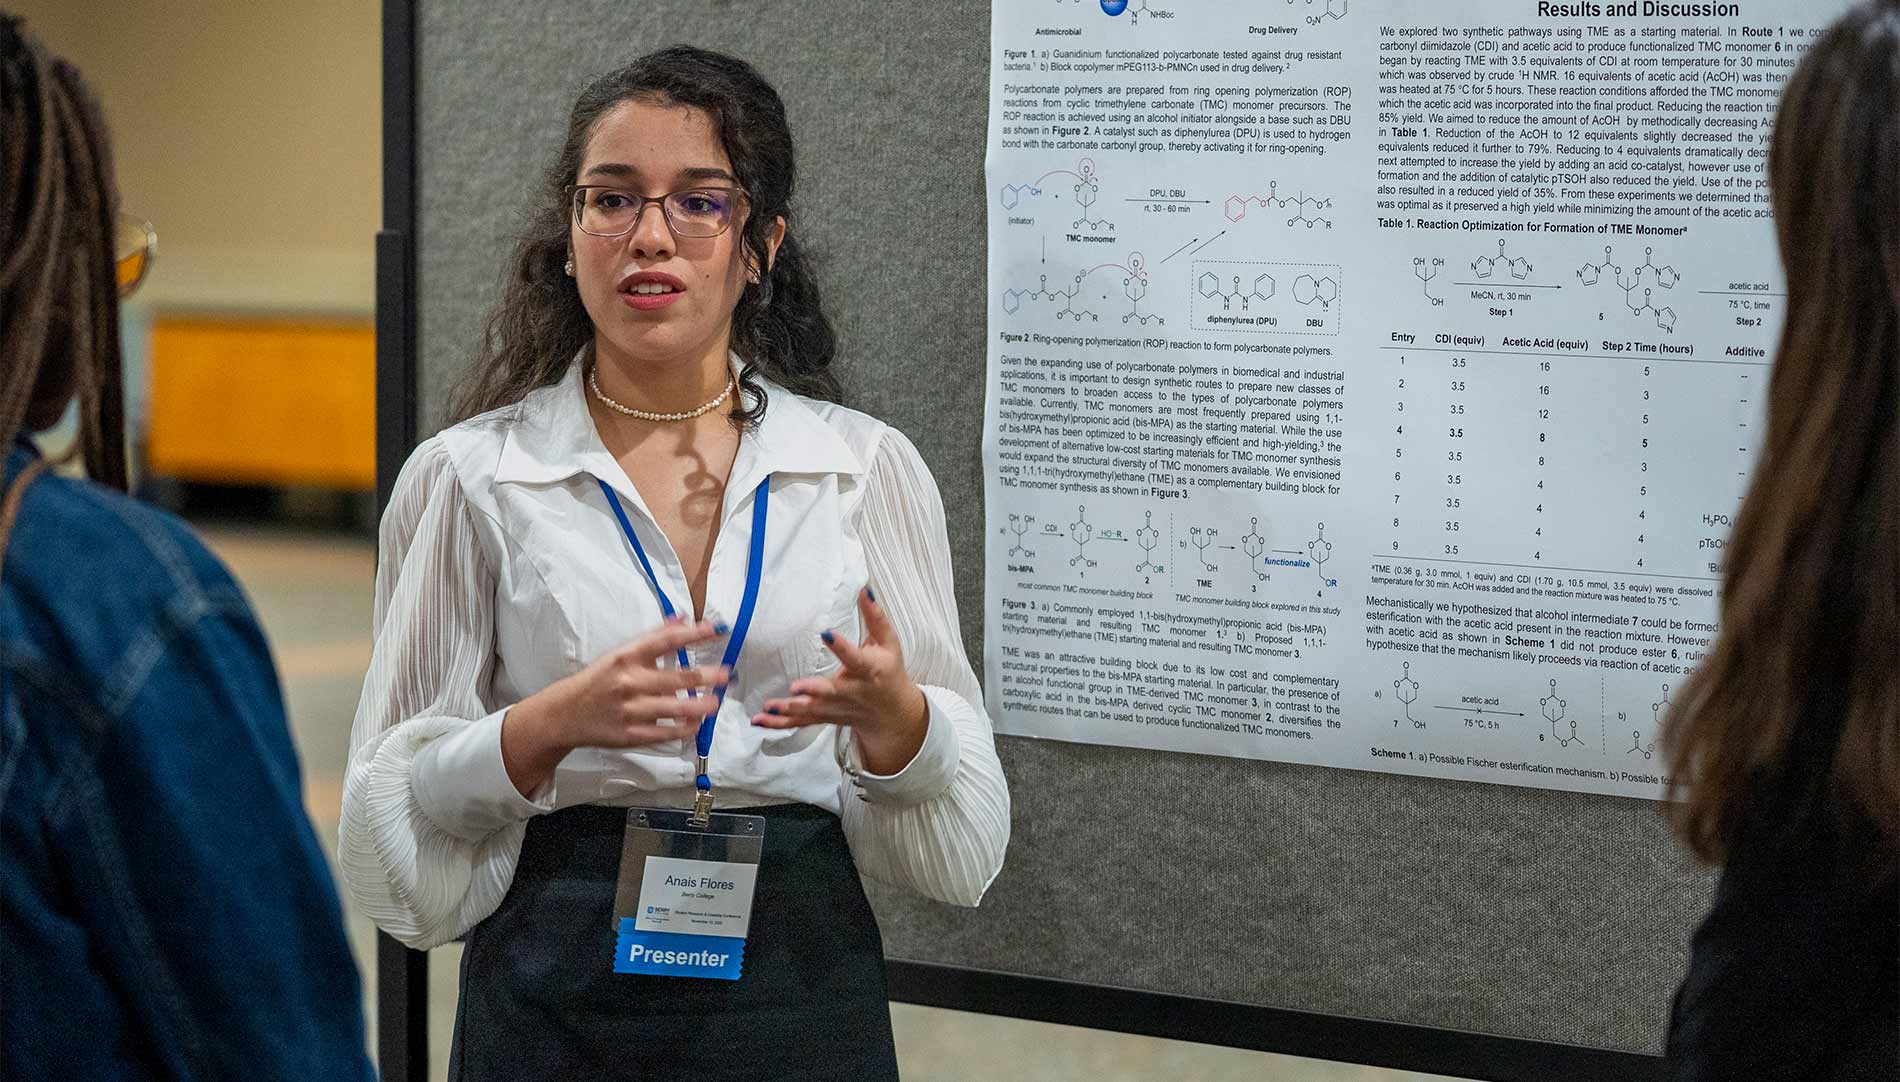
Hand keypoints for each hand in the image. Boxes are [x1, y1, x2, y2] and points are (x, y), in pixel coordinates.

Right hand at [502, 616, 729, 797]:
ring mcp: (631, 710)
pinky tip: (697, 724)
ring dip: (703, 705)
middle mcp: (630, 681)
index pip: (667, 641)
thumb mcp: (621, 653)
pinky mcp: (631, 734)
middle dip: (709, 676)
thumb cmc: (599, 679)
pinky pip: (666, 733)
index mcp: (627, 656)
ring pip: (678, 708)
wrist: (566, 713)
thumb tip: (683, 618)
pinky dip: (686, 729)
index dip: (695, 634)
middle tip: (727, 674)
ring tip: (717, 702)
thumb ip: (654, 637)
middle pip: (679, 678)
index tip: (718, 630)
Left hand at [752, 588, 928, 774]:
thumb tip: (863, 589)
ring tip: (770, 706)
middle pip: (831, 693)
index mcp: (870, 670)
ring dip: (790, 710)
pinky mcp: (825, 717)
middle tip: (795, 687)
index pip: (856, 659)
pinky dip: (780, 724)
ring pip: (813, 711)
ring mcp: (837, 708)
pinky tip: (760, 720)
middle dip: (813, 691)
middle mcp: (853, 692)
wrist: (892, 712)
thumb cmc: (889, 671)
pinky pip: (801, 723)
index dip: (842, 647)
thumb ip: (875, 617)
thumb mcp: (888, 642)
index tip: (826, 634)